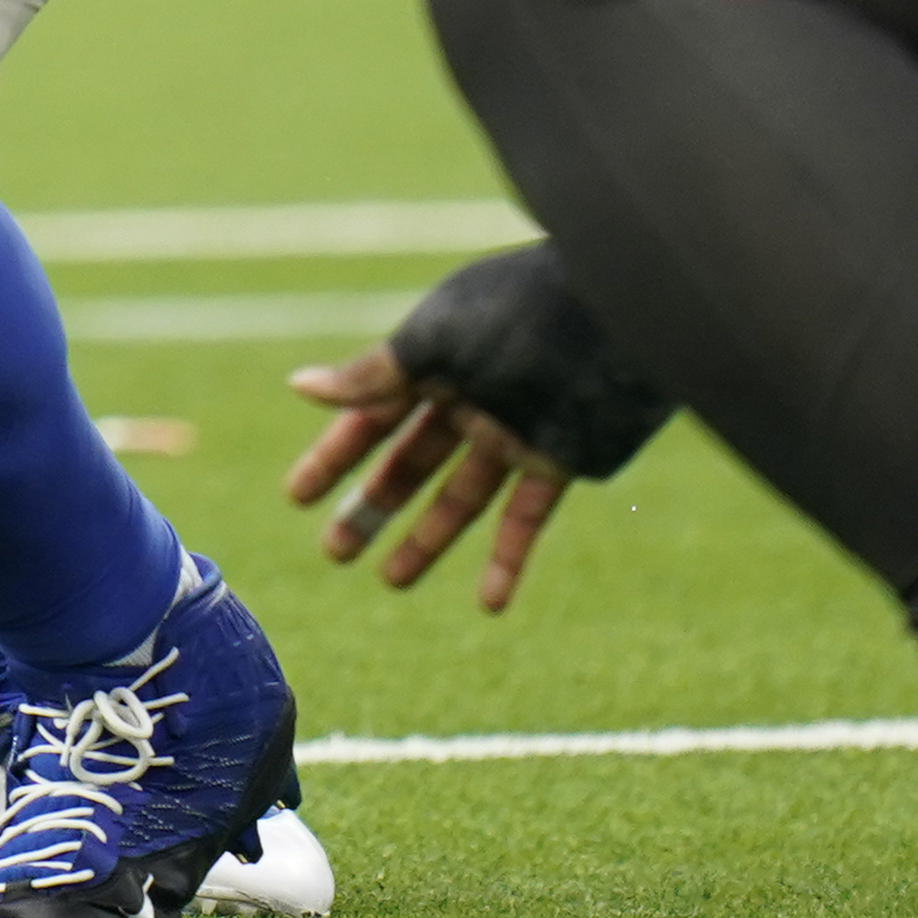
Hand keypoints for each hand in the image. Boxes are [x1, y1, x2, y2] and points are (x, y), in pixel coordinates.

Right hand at [283, 340, 573, 612]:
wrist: (620, 315)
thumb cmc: (520, 313)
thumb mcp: (436, 341)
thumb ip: (373, 374)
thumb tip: (299, 387)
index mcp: (436, 359)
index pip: (372, 414)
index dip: (334, 455)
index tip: (297, 497)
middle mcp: (470, 399)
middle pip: (410, 463)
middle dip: (372, 507)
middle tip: (334, 552)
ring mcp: (514, 432)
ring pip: (461, 499)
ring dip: (428, 541)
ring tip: (392, 582)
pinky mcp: (559, 461)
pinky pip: (526, 519)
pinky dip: (508, 562)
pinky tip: (489, 604)